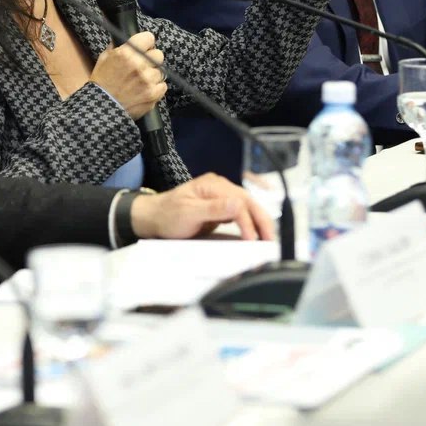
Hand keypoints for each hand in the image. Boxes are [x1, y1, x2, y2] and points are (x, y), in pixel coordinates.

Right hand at [89, 31, 165, 119]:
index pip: (149, 37)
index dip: (146, 43)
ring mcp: (148, 80)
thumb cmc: (101, 83)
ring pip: (161, 71)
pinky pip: (163, 86)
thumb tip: (128, 39)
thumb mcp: (104, 59)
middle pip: (159, 54)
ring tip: (141, 82)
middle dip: (151, 59)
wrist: (101, 108)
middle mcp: (139, 64)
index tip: (144, 48)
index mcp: (126, 53)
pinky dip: (156, 89)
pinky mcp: (153, 94)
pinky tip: (144, 91)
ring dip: (153, 76)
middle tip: (143, 67)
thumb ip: (118, 47)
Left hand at [129, 173, 275, 240]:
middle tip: (272, 240)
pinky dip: (251, 224)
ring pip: (248, 208)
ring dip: (259, 222)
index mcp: (213, 185)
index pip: (239, 201)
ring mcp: (221, 197)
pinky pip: (241, 214)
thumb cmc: (167, 215)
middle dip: (262, 221)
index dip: (248, 221)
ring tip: (269, 240)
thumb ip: (213, 209)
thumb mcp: (188, 213)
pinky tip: (257, 235)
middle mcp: (220, 188)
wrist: (153, 218)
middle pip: (249, 202)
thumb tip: (238, 205)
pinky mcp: (221, 208)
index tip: (252, 239)